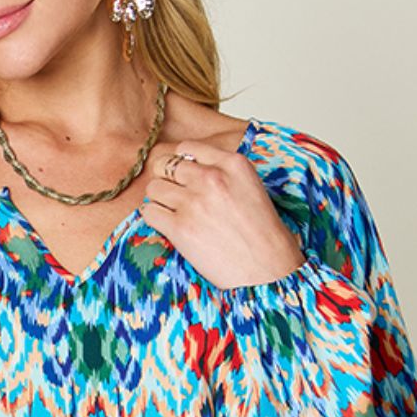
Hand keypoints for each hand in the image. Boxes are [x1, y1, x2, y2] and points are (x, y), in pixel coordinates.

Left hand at [139, 138, 305, 289]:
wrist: (267, 269)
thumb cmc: (263, 234)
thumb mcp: (251, 187)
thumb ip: (223, 172)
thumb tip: (191, 169)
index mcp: (232, 164)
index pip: (187, 148)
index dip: (180, 162)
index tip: (181, 174)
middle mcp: (211, 178)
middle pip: (166, 165)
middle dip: (166, 179)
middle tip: (174, 194)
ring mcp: (193, 202)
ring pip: (154, 187)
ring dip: (159, 199)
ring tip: (172, 212)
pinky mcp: (180, 228)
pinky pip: (149, 212)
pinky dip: (153, 217)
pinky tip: (166, 224)